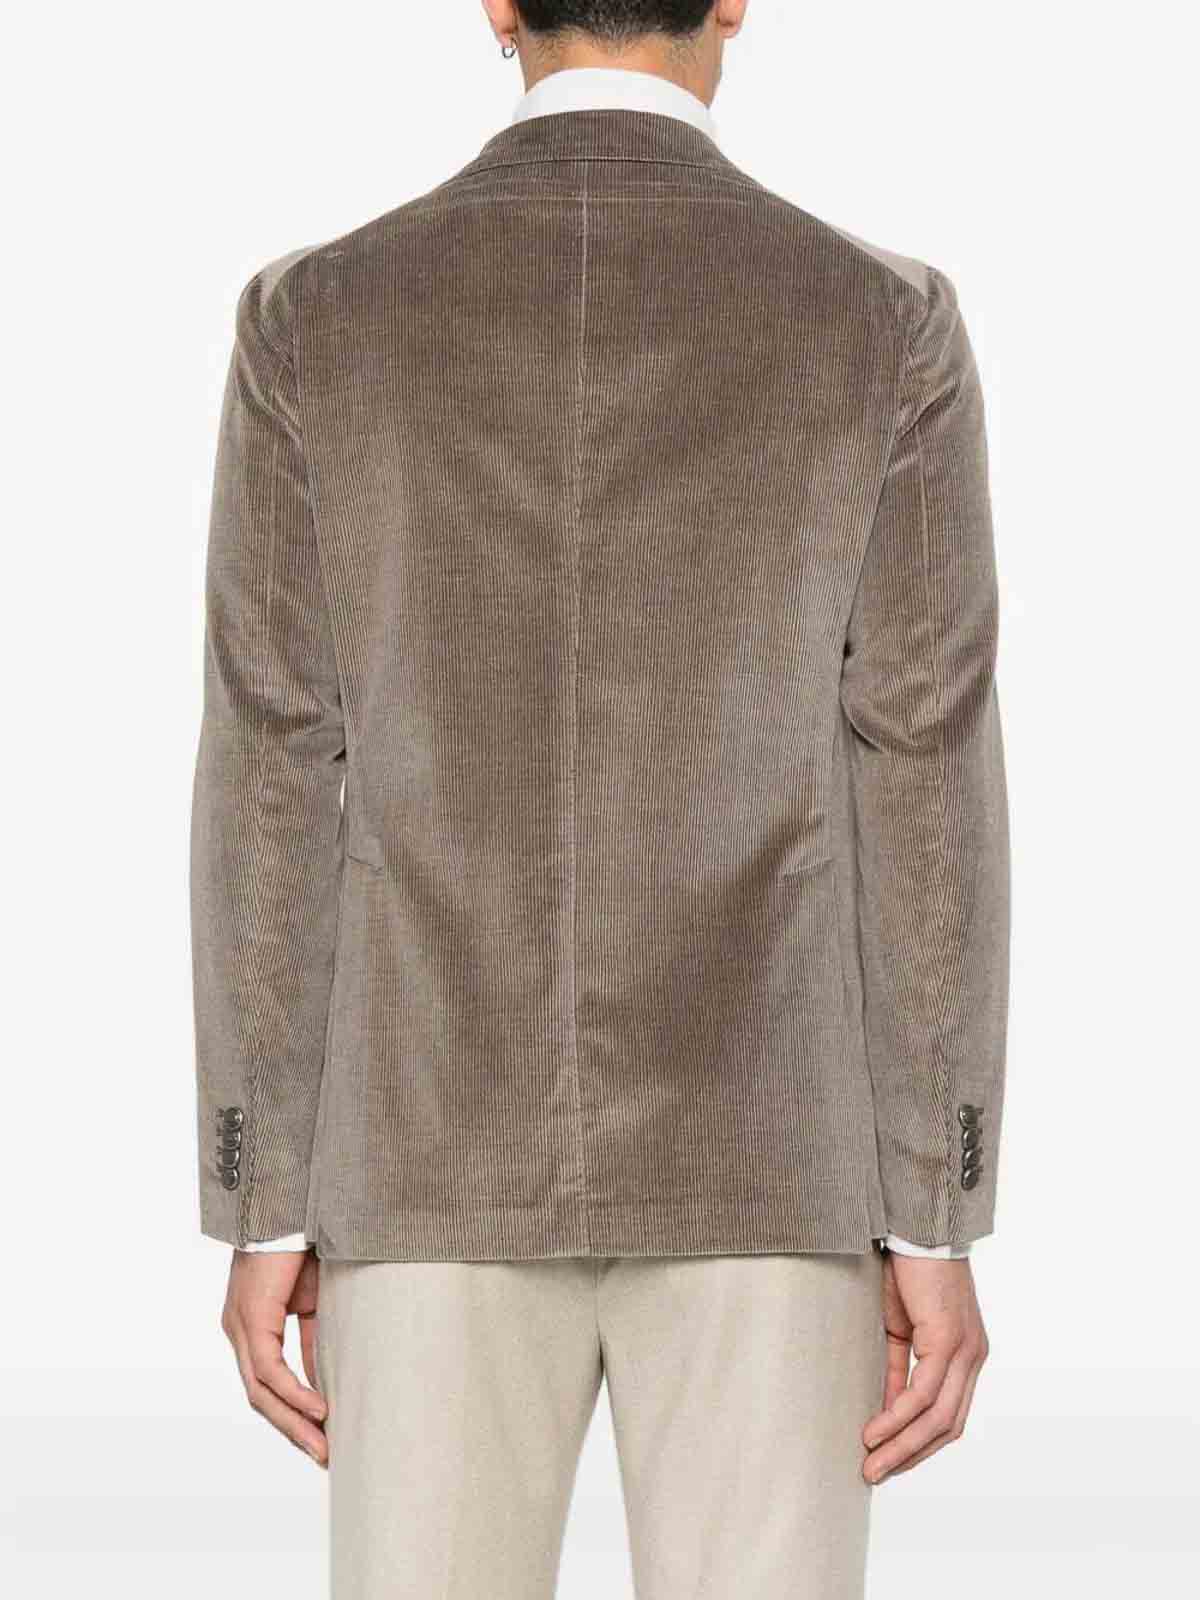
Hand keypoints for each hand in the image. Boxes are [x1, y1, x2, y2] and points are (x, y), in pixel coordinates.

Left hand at [221, 1248, 327, 1465]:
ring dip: (293, 1423)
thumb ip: (314, 1338)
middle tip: (322, 1458)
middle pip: (260, 1398)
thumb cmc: (304, 1247)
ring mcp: (241, 1327)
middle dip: (293, 1431)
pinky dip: (295, 1394)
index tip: (320, 1439)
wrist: (289, 1208)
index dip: (292, 1415)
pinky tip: (319, 1410)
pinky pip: (270, 1371)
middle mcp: (238, 1331)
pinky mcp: (252, 1318)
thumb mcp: (315, 1301)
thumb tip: (326, 1378)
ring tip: (322, 1447)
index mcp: (251, 1326)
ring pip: (261, 1393)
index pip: (267, 1385)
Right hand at [862, 1252, 987, 1484]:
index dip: (919, 1445)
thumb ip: (900, 1370)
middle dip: (910, 1457)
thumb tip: (889, 1411)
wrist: (917, 1229)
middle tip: (875, 1475)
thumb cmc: (907, 1272)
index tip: (888, 1463)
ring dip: (902, 1446)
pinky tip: (875, 1431)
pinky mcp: (949, 1339)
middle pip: (947, 1427)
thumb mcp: (900, 1330)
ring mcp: (965, 1350)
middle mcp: (973, 1358)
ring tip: (872, 1464)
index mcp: (966, 1356)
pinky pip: (924, 1392)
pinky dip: (899, 1417)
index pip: (949, 1417)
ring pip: (938, 1418)